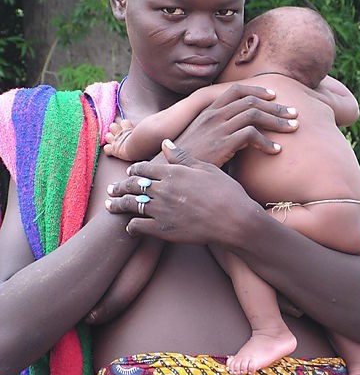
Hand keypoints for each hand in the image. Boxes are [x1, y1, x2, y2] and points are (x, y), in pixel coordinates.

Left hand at [105, 140, 258, 245]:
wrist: (234, 220)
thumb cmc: (225, 192)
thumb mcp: (206, 168)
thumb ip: (182, 156)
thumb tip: (165, 144)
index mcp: (173, 172)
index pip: (144, 168)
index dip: (135, 169)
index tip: (130, 171)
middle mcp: (163, 190)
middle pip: (134, 185)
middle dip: (120, 186)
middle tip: (112, 189)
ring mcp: (161, 211)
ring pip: (132, 205)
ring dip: (119, 204)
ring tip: (110, 205)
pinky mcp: (163, 230)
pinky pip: (139, 227)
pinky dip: (131, 226)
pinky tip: (130, 226)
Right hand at [174, 84, 297, 166]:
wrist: (169, 171)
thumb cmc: (187, 158)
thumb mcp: (201, 138)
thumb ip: (217, 130)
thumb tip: (238, 133)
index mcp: (208, 111)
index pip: (235, 90)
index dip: (256, 90)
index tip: (273, 96)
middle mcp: (214, 115)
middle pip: (251, 101)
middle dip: (276, 107)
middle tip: (294, 113)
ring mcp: (218, 128)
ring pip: (255, 115)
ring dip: (277, 121)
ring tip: (293, 128)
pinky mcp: (222, 144)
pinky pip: (251, 135)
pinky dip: (267, 142)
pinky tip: (276, 151)